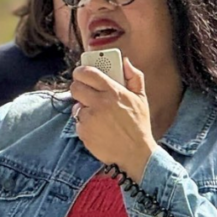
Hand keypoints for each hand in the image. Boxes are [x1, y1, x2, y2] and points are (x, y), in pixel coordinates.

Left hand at [71, 57, 157, 180]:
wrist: (135, 154)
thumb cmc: (138, 126)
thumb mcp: (141, 99)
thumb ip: (134, 77)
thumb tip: (126, 62)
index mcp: (113, 92)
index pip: (88, 72)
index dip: (81, 70)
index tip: (82, 73)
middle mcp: (99, 103)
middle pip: (75, 87)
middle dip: (79, 87)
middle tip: (86, 91)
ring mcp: (89, 118)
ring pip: (76, 105)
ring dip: (83, 108)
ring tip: (97, 114)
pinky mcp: (83, 132)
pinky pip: (77, 121)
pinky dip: (85, 123)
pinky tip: (98, 127)